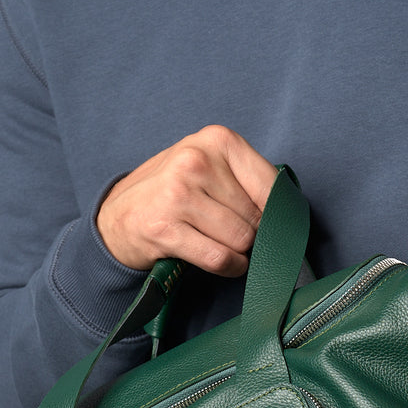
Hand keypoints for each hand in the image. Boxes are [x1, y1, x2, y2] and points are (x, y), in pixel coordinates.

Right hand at [96, 125, 276, 275]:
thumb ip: (249, 182)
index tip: (271, 224)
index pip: (272, 186)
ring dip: (239, 252)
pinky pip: (220, 258)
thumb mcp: (211, 168)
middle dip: (252, 234)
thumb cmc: (175, 193)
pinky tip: (218, 261)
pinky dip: (228, 267)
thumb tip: (289, 214)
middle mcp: (196, 160)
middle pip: (257, 216)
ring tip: (219, 244)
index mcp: (217, 140)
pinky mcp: (165, 228)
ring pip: (241, 239)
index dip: (277, 214)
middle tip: (230, 233)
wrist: (118, 215)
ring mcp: (178, 193)